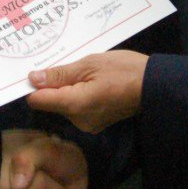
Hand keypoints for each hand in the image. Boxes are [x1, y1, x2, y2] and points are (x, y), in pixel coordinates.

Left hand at [25, 50, 148, 132]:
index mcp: (74, 105)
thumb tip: (32, 78)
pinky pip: (77, 108)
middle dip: (54, 85)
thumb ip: (59, 74)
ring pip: (64, 104)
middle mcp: (77, 120)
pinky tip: (93, 82)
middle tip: (70, 65)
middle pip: (50, 102)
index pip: (37, 100)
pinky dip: (79, 95)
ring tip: (86, 73)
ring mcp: (87, 124)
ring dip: (68, 88)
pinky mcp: (96, 123)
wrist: (155, 86)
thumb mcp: (89, 64)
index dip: (32, 85)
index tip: (36, 70)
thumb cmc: (124, 70)